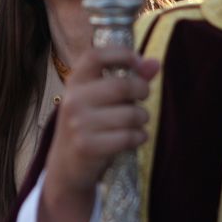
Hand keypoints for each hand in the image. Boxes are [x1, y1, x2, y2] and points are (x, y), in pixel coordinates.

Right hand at [43, 47, 158, 200]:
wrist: (66, 167)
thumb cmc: (89, 126)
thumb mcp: (100, 99)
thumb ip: (127, 79)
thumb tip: (155, 63)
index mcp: (75, 82)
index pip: (96, 56)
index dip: (122, 54)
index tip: (138, 63)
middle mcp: (73, 99)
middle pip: (121, 85)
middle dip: (142, 90)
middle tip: (143, 96)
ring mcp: (78, 124)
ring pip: (129, 114)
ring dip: (142, 119)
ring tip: (137, 122)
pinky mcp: (87, 146)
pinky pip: (128, 136)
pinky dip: (139, 137)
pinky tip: (136, 138)